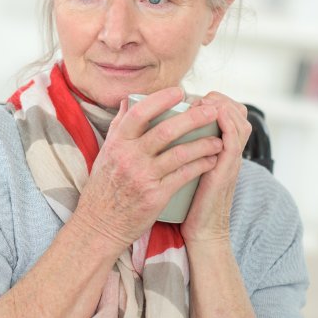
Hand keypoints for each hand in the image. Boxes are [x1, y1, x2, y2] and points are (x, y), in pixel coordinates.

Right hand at [71, 87, 221, 253]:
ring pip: (180, 153)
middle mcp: (129, 157)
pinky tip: (211, 161)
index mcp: (116, 143)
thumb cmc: (103, 188)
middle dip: (194, 118)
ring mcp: (143, 177)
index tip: (180, 92)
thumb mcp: (105, 154)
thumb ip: (119, 127)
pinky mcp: (156, 196)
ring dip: (204, 144)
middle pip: (166, 130)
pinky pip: (184, 175)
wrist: (99, 225)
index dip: (161, 99)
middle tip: (212, 110)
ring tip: (219, 139)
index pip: (139, 112)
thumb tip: (130, 101)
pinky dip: (201, 165)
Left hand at [181, 92, 250, 245]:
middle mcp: (228, 152)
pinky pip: (233, 140)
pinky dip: (226, 123)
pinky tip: (213, 114)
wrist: (199, 231)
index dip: (214, 99)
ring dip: (221, 105)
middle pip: (238, 112)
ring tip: (200, 103)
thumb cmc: (187, 200)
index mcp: (220, 149)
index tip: (190, 98)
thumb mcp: (187, 168)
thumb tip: (158, 128)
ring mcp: (229, 160)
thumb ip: (184, 149)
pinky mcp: (225, 170)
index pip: (230, 113)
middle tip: (195, 98)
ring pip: (239, 121)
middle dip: (218, 98)